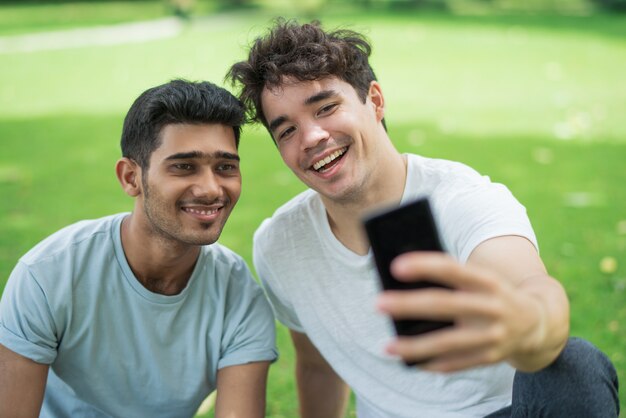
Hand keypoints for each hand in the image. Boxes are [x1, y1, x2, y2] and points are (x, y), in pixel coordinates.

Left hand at [376, 251, 548, 371]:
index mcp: (487, 280)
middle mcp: (492, 306)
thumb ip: (451, 279)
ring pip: (448, 342)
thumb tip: (405, 284)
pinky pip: (457, 363)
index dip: (424, 266)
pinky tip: (411, 362)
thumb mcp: (481, 279)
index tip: (395, 266)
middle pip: (444, 305)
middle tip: (378, 303)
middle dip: (409, 305)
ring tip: (388, 346)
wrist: (538, 322)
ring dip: (415, 345)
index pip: (452, 268)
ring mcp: (493, 335)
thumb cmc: (493, 294)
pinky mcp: (491, 357)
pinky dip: (432, 363)